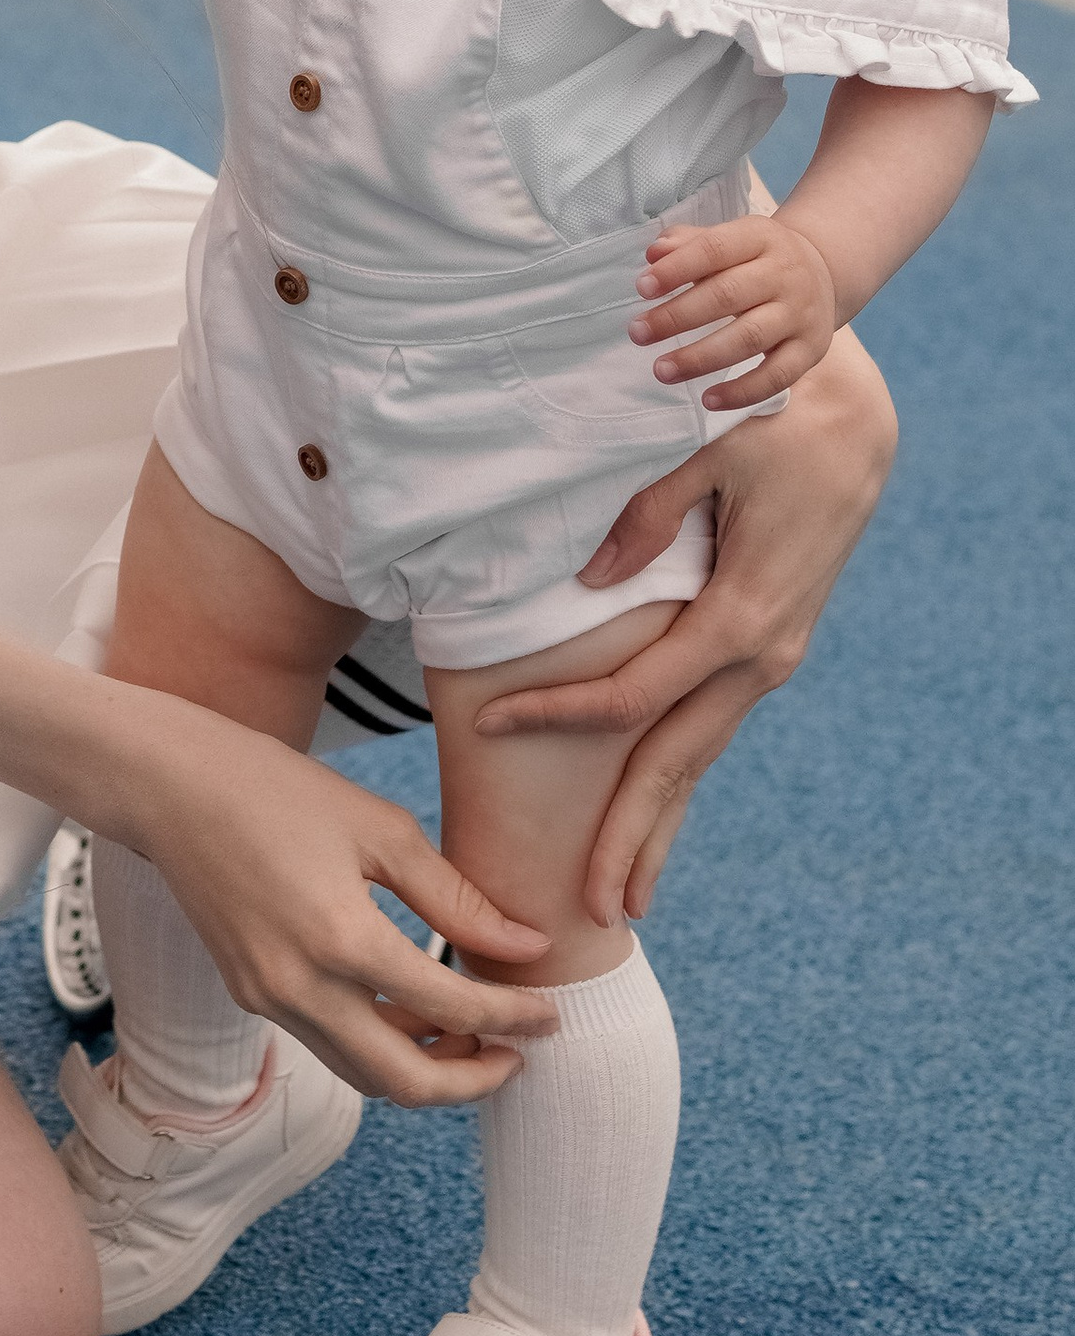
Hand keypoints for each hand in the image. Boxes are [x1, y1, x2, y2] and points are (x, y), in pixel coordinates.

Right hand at [125, 694, 558, 1108]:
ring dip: (424, 1069)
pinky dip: (379, 1042)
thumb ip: (456, 899)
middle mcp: (301, 987)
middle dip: (472, 1080)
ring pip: (363, 1073)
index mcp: (342, 939)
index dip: (512, 1019)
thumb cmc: (278, 789)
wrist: (170, 788)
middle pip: (404, 1081)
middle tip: (518, 1055)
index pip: (451, 1008)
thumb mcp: (381, 830)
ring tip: (473, 1034)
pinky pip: (330, 1043)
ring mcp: (269, 999)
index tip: (552, 1015)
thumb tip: (527, 948)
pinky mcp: (251, 994)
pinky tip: (412, 1007)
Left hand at [478, 326, 896, 923]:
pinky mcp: (765, 647)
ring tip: (620, 897)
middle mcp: (759, 657)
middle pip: (676, 762)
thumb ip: (649, 516)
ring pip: (700, 756)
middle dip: (628, 837)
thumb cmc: (769, 425)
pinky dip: (678, 777)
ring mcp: (768, 659)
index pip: (631, 696)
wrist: (851, 426)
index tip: (485, 725)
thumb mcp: (706, 451)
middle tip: (585, 910)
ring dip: (658, 825)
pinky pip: (710, 725)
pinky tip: (653, 819)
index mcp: (737, 620)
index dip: (554, 714)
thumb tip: (590, 580)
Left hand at [630, 209, 837, 409]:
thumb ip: (689, 243)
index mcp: (761, 237)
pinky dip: (742, 392)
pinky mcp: (810, 349)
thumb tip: (654, 253)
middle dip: (678, 317)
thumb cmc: (755, 257)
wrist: (822, 272)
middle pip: (728, 295)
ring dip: (701, 357)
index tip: (641, 288)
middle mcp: (785, 273)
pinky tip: (708, 400)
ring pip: (750, 338)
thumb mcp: (728, 239)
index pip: (716, 249)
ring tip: (662, 370)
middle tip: (638, 333)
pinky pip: (778, 376)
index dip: (677, 269)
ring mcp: (801, 313)